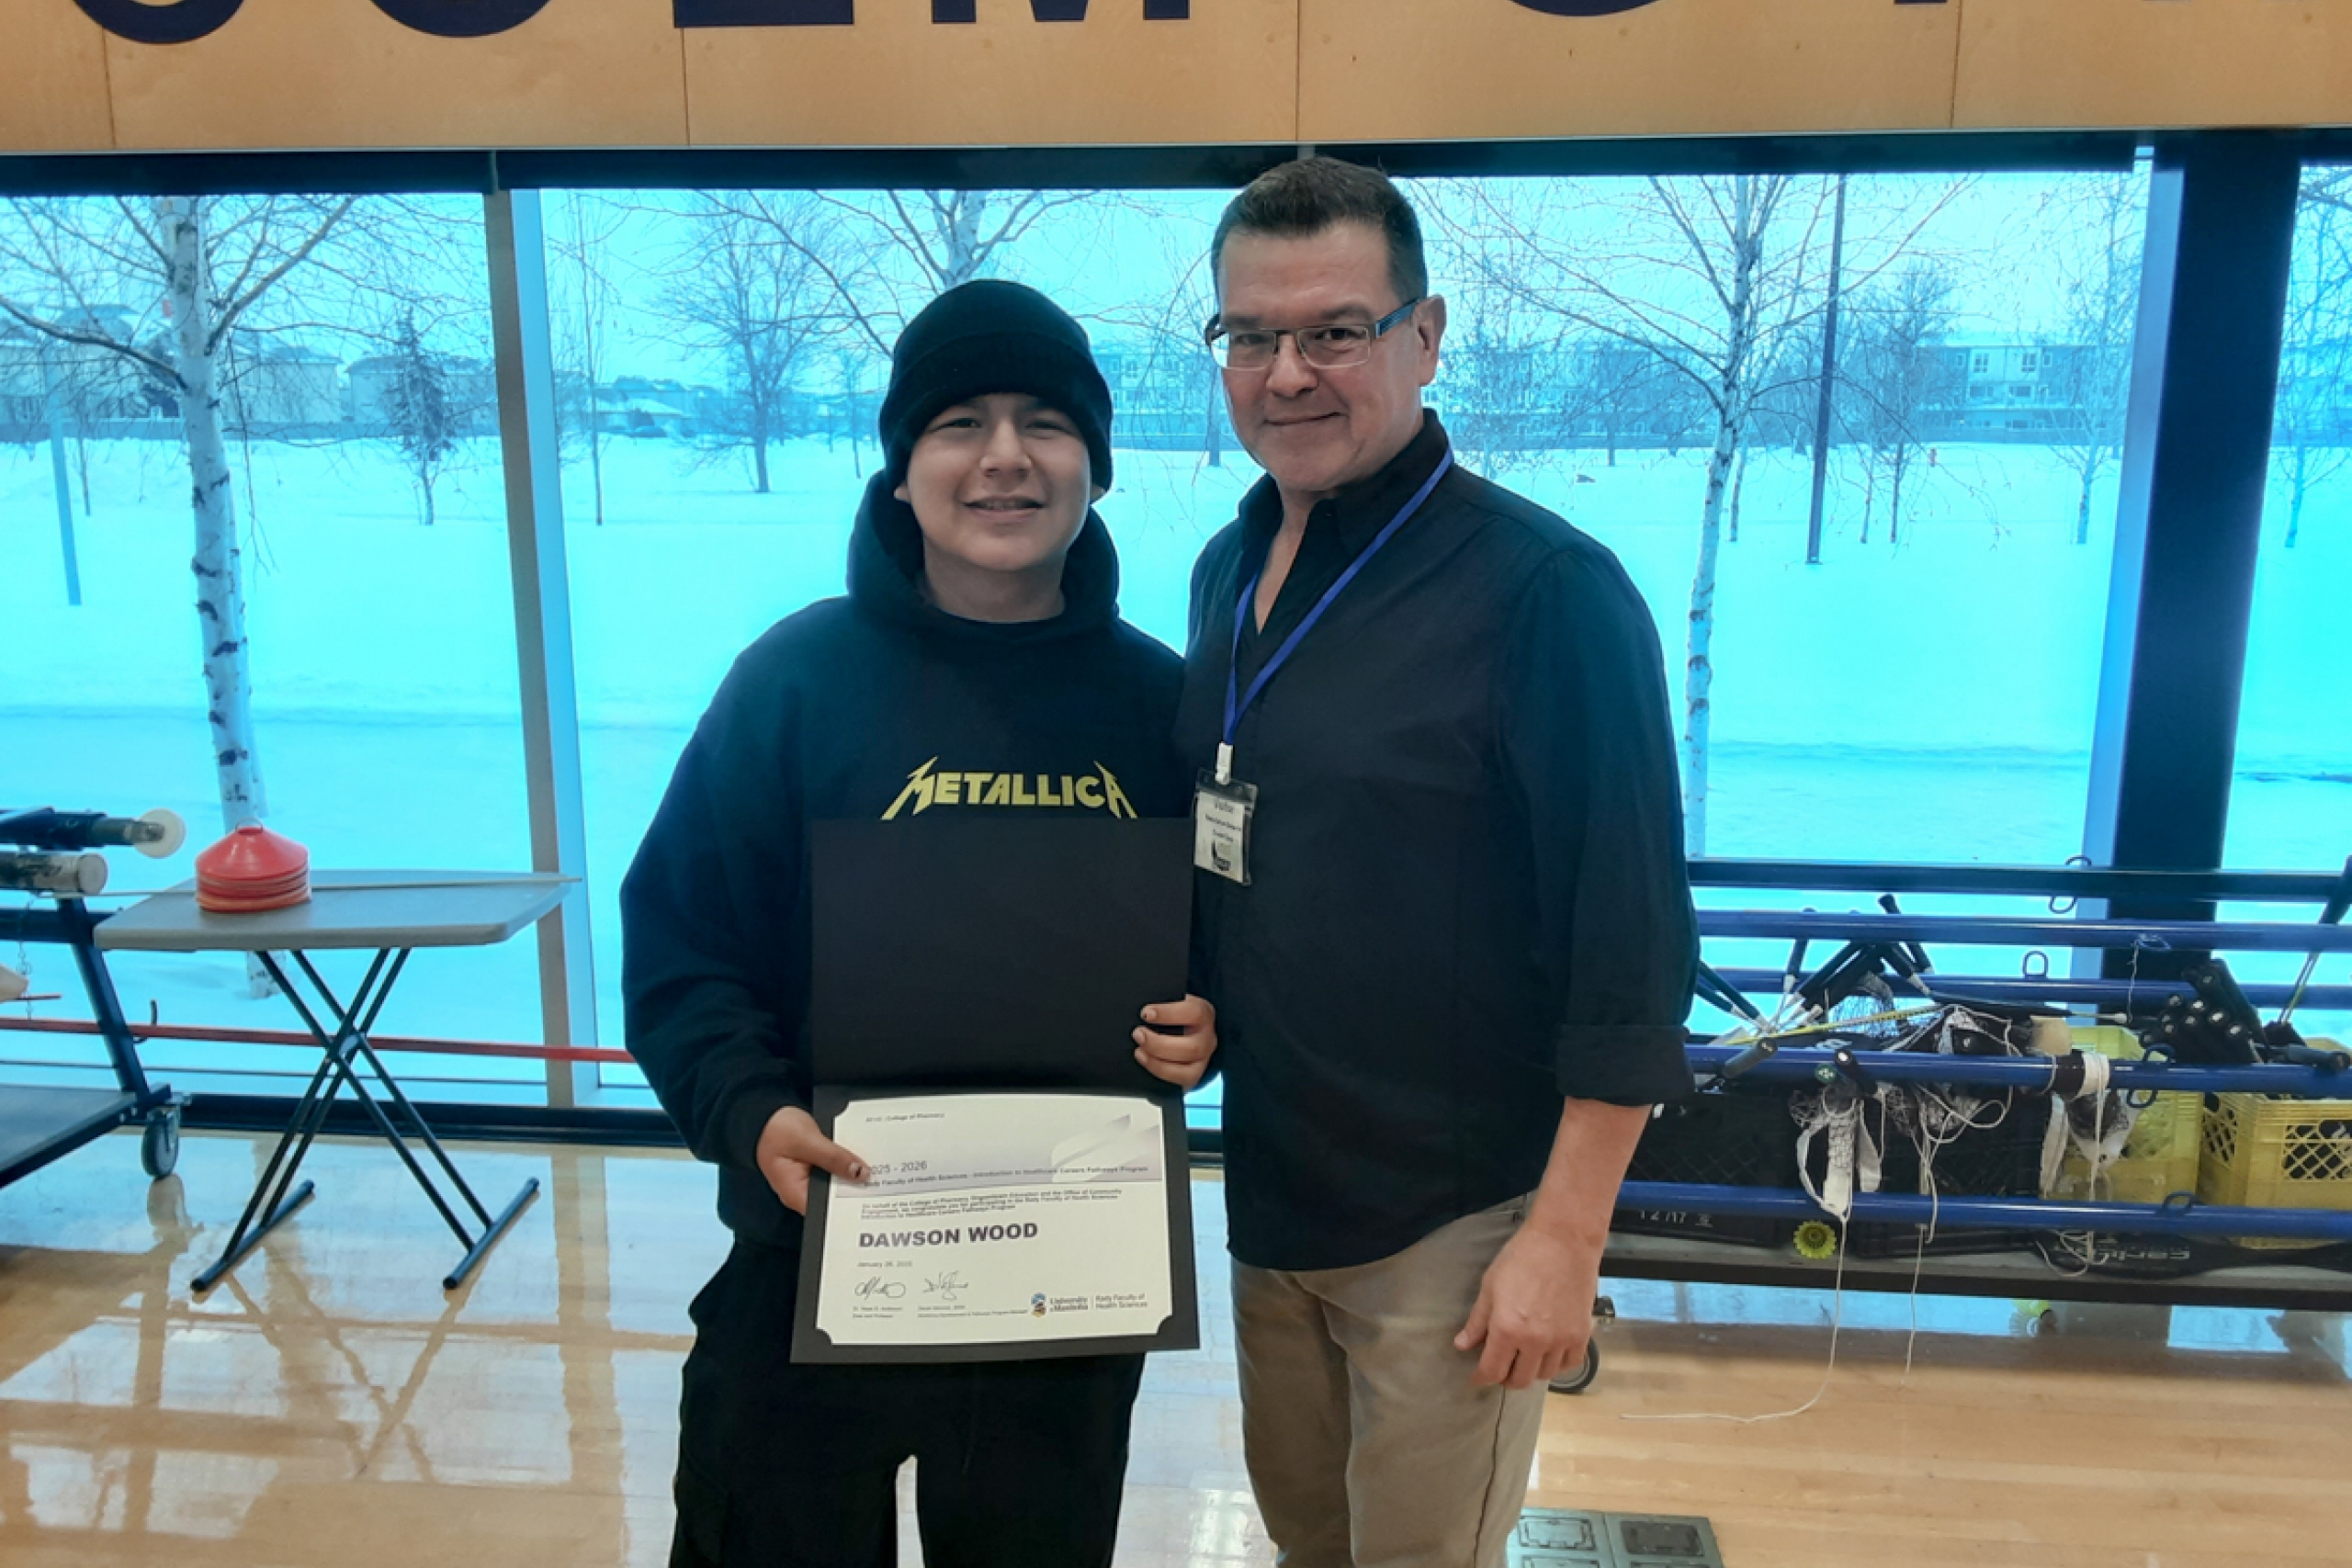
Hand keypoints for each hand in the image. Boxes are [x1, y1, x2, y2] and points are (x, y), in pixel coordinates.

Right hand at [755, 1105, 868, 1215]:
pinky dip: (846, 1165)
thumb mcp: (807, 1140)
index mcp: (795, 1193)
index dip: (850, 1206)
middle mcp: (802, 1192)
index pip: (827, 1211)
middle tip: (880, 1180)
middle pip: (835, 1199)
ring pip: (837, 1184)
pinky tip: (861, 1159)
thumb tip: (860, 1173)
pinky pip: (834, 1171)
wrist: (765, 1114)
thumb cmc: (775, 1129)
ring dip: (853, 1175)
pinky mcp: (815, 1168)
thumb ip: (833, 1157)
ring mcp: (809, 1180)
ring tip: (876, 1169)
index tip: (872, 1196)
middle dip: (856, 1189)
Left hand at [1133, 993, 1216, 1089]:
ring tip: (1139, 1050)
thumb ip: (1162, 1001)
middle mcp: (1208, 1038)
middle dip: (1159, 1044)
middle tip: (1138, 1034)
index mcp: (1204, 1013)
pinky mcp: (1194, 1074)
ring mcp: (1203, 1059)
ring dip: (1157, 1061)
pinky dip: (1160, 1072)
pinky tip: (1146, 1060)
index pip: (1194, 1013)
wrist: (1184, 1024)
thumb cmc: (1174, 1012)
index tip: (1146, 1013)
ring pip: (1187, 1069)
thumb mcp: (1172, 1000)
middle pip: (1192, 1048)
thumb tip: (1144, 1010)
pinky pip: (1181, 1080)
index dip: (1169, 1014)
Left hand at [1454, 1220, 1601, 1389]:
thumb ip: (1477, 1321)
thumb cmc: (1521, 1257)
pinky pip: (1569, 1365)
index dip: (1481, 1377)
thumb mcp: (1490, 1286)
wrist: (1563, 1241)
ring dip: (1530, 1370)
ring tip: (1523, 1357)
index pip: (1492, 1371)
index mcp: (1507, 1329)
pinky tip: (1548, 1354)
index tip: (1477, 1376)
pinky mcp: (1581, 1334)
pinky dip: (1557, 1365)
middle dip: (1505, 1377)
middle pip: (1519, 1380)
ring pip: (1543, 1375)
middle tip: (1501, 1366)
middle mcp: (1535, 1342)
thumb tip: (1461, 1345)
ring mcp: (1561, 1340)